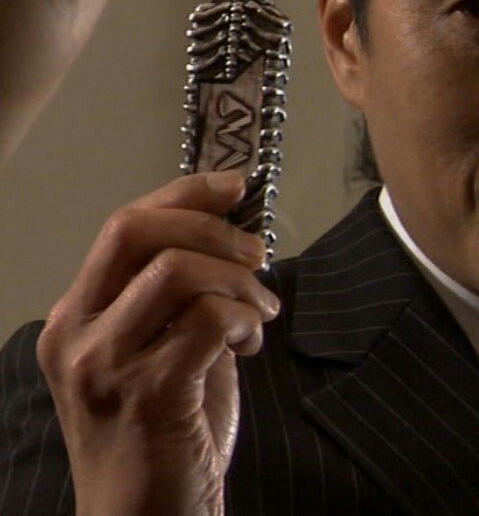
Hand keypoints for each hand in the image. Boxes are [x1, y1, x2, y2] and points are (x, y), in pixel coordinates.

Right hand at [36, 172, 280, 515]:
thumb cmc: (163, 432)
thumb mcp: (159, 350)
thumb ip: (182, 296)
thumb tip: (234, 239)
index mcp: (78, 315)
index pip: (124, 225)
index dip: (184, 193)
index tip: (234, 184)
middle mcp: (78, 333)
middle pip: (135, 231)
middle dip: (210, 228)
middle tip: (256, 253)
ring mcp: (106, 365)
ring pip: (177, 271)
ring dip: (239, 280)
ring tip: (262, 312)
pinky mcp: (147, 393)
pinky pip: (208, 320)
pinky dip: (245, 318)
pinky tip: (252, 343)